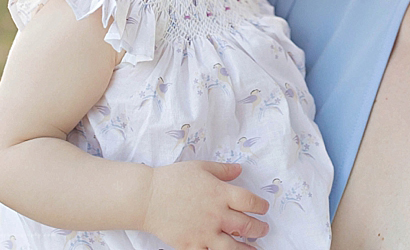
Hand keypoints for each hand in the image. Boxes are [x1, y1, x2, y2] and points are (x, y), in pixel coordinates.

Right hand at [141, 161, 269, 249]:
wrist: (146, 198)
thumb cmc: (172, 179)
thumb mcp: (199, 167)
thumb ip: (222, 170)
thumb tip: (240, 170)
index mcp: (220, 193)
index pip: (251, 202)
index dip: (261, 206)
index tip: (263, 208)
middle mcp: (217, 214)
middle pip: (248, 226)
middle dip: (259, 228)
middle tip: (263, 229)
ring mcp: (205, 232)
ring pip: (234, 247)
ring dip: (248, 248)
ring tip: (254, 249)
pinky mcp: (193, 245)